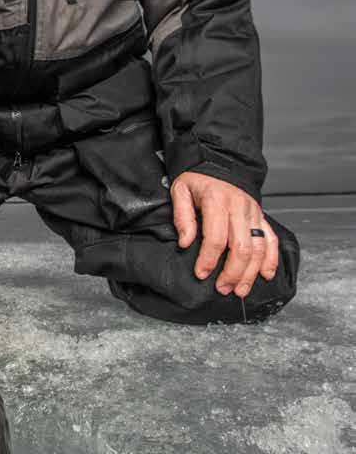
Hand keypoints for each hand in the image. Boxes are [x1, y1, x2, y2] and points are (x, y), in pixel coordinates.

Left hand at [170, 171, 278, 297]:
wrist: (219, 163)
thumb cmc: (198, 180)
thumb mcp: (181, 191)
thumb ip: (182, 217)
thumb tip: (185, 243)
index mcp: (217, 200)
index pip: (216, 237)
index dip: (209, 259)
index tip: (201, 274)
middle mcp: (239, 207)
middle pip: (241, 247)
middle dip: (232, 273)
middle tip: (222, 288)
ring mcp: (253, 212)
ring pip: (258, 248)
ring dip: (250, 272)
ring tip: (240, 290)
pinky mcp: (261, 216)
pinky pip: (271, 240)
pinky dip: (271, 259)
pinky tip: (266, 275)